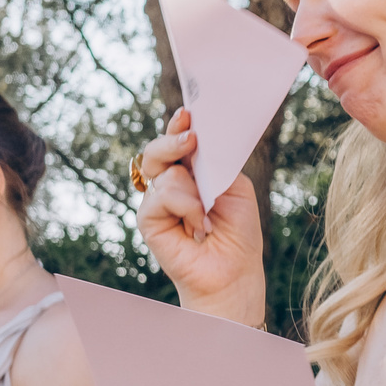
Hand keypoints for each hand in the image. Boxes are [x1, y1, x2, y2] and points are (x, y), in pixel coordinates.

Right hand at [137, 107, 267, 324]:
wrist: (232, 271)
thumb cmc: (237, 231)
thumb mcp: (234, 187)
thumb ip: (214, 163)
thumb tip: (193, 142)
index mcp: (192, 172)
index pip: (179, 141)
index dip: (180, 126)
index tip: (188, 114)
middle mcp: (171, 183)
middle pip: (158, 149)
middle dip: (173, 140)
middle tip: (190, 141)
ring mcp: (157, 200)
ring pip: (164, 172)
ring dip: (193, 191)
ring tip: (207, 214)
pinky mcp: (148, 219)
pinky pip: (162, 196)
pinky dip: (186, 208)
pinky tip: (198, 227)